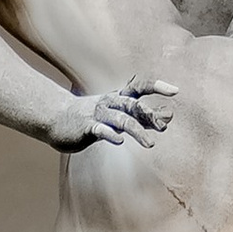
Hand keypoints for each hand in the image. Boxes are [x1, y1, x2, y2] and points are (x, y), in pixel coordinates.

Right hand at [48, 79, 174, 152]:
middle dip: (149, 114)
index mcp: (119, 98)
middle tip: (164, 124)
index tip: (175, 91)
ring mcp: (98, 114)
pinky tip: (120, 141)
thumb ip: (142, 117)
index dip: (157, 87)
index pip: (140, 87)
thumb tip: (168, 117)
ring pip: (120, 119)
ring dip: (137, 130)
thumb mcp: (119, 116)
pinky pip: (100, 130)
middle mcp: (110, 103)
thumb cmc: (91, 117)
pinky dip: (110, 134)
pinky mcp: (86, 127)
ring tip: (150, 144)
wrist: (56, 118)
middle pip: (133, 105)